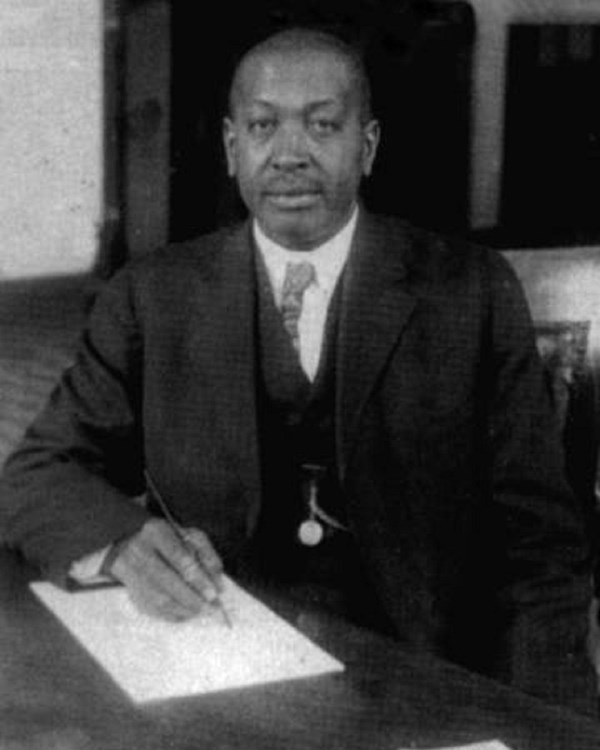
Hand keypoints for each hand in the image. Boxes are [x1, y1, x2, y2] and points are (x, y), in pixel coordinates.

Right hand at [109, 518, 223, 620]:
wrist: (133, 543)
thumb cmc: (170, 540)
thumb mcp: (190, 536)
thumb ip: (207, 555)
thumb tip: (217, 582)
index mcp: (156, 531)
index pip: (179, 557)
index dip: (198, 578)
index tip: (214, 593)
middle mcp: (138, 551)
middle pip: (167, 580)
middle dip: (192, 598)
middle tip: (211, 608)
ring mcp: (130, 572)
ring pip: (158, 598)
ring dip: (184, 609)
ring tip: (203, 612)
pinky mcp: (130, 590)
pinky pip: (152, 608)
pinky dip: (173, 615)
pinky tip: (188, 614)